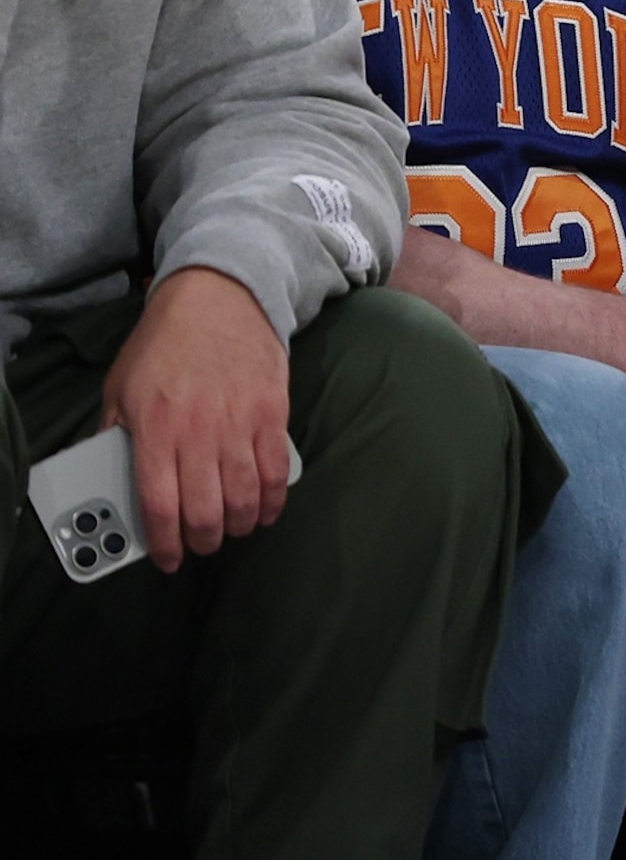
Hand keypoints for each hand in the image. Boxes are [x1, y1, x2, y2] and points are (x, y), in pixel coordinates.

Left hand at [101, 267, 290, 568]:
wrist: (219, 301)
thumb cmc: (165, 344)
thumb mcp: (120, 387)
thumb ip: (116, 433)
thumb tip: (114, 475)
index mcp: (155, 429)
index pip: (159, 504)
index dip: (165, 542)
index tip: (168, 558)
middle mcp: (198, 433)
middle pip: (206, 511)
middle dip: (204, 541)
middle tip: (201, 546)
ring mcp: (239, 426)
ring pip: (244, 498)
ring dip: (238, 526)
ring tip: (231, 531)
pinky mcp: (271, 417)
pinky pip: (277, 472)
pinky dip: (273, 501)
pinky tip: (264, 512)